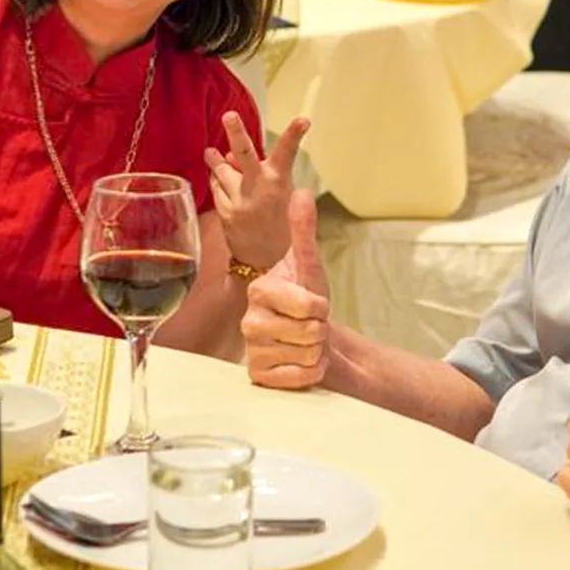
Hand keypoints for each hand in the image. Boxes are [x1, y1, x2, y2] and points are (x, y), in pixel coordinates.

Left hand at [204, 113, 308, 269]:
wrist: (266, 262)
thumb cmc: (278, 224)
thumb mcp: (282, 196)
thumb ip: (259, 173)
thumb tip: (229, 155)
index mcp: (279, 183)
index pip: (288, 153)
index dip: (295, 134)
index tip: (303, 120)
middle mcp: (259, 189)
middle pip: (245, 155)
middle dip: (236, 133)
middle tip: (228, 116)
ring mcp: (240, 201)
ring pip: (222, 171)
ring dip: (216, 160)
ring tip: (210, 152)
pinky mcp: (225, 212)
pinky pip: (216, 189)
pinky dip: (218, 182)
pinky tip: (219, 181)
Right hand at [241, 188, 330, 389]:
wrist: (309, 335)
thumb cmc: (308, 296)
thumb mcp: (309, 263)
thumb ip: (304, 230)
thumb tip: (301, 191)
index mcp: (259, 290)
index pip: (309, 305)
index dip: (321, 305)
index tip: (312, 301)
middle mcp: (248, 321)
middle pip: (310, 332)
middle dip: (320, 329)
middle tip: (309, 323)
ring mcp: (251, 351)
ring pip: (308, 354)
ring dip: (316, 349)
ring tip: (304, 339)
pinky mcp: (258, 378)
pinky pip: (302, 377)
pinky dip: (311, 371)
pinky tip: (300, 360)